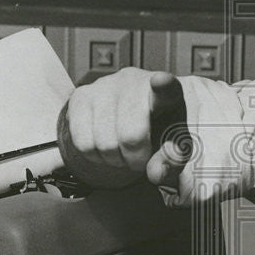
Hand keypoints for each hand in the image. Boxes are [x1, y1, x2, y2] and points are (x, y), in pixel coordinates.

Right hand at [61, 68, 189, 186]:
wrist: (130, 114)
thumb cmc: (158, 129)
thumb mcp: (173, 147)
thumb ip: (172, 160)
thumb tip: (155, 174)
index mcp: (167, 90)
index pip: (166, 88)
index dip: (163, 85)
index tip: (162, 81)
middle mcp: (134, 81)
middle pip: (131, 136)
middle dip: (136, 159)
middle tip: (139, 158)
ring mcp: (104, 86)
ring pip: (104, 144)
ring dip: (114, 160)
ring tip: (123, 150)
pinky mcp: (80, 96)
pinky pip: (83, 143)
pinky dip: (94, 156)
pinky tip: (105, 147)